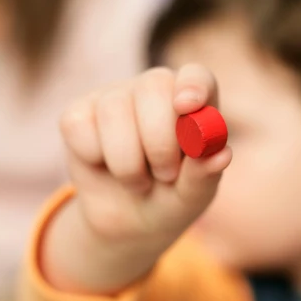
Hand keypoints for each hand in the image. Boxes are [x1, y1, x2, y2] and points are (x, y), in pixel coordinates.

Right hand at [48, 65, 231, 291]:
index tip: (188, 106)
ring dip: (128, 163)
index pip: (197, 77)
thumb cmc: (171, 199)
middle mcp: (154, 89)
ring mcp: (113, 97)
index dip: (193, 86)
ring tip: (138, 180)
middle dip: (160, 142)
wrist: (128, 224)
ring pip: (114, 111)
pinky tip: (105, 166)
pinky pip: (80, 126)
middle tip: (165, 175)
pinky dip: (94, 157)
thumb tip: (222, 154)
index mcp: (193, 101)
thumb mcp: (192, 196)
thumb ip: (205, 174)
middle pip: (154, 88)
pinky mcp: (78, 114)